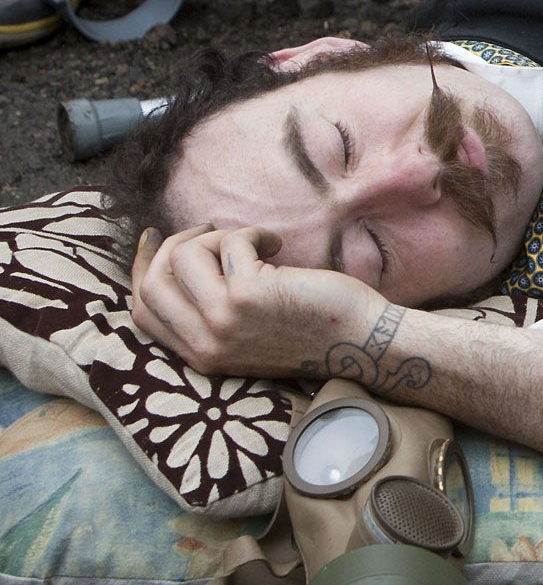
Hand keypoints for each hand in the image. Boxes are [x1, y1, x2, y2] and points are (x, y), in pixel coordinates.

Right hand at [129, 224, 385, 378]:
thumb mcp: (246, 332)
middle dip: (175, 244)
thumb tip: (175, 259)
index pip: (142, 311)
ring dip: (219, 236)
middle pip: (153, 282)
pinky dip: (253, 233)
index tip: (153, 239)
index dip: (141, 271)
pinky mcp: (248, 295)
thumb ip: (209, 312)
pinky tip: (276, 244)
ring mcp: (223, 320)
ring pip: (185, 256)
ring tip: (255, 242)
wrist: (360, 342)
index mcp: (200, 356)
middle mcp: (205, 343)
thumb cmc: (310, 327)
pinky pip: (231, 244)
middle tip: (208, 228)